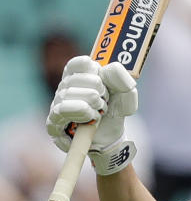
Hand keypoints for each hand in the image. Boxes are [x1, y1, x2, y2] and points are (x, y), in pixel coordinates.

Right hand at [45, 56, 138, 173]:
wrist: (111, 137)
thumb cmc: (114, 110)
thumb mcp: (126, 94)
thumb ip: (122, 78)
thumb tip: (111, 67)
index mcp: (79, 75)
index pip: (77, 63)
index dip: (91, 68)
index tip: (101, 76)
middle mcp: (63, 88)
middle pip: (75, 78)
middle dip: (97, 89)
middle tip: (105, 99)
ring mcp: (56, 104)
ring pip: (69, 93)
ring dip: (92, 103)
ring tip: (100, 110)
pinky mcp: (53, 122)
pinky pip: (62, 110)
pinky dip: (82, 112)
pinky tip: (92, 117)